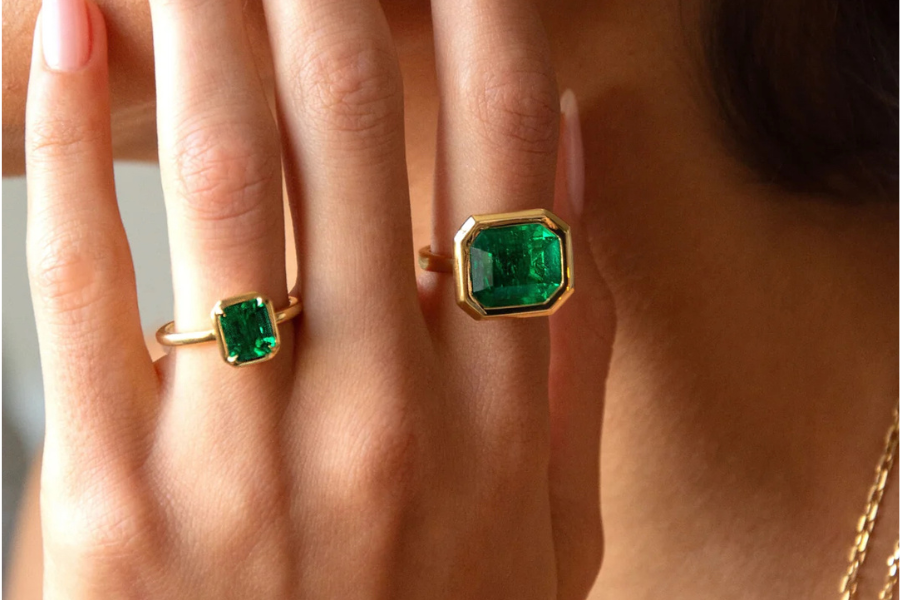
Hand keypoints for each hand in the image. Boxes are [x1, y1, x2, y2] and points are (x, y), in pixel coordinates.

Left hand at [25, 0, 613, 596]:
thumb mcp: (549, 527)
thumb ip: (571, 349)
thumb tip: (570, 164)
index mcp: (493, 416)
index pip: (505, 170)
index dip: (484, 32)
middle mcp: (384, 411)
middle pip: (353, 135)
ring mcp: (247, 451)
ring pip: (222, 178)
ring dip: (202, 24)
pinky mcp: (118, 494)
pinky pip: (86, 277)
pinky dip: (70, 143)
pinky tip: (69, 39)